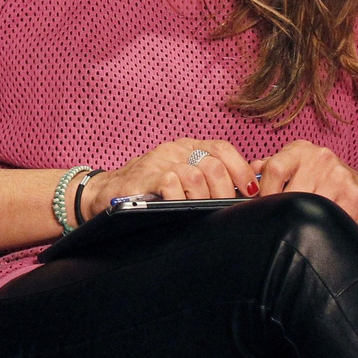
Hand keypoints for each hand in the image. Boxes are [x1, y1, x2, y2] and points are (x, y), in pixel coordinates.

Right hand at [81, 138, 258, 219]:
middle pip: (214, 165)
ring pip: (196, 175)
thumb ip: (207, 179)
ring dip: (203, 199)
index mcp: (188, 147)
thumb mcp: (181, 177)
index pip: (222, 149)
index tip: (251, 192)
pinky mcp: (144, 176)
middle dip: (225, 192)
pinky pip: (171, 182)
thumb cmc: (149, 190)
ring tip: (199, 211)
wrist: (106, 192)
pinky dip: (180, 198)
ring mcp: (159, 160)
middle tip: (223, 210)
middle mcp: (175, 149)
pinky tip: (178, 208)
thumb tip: (246, 191)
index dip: (241, 170)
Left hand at [251, 141, 357, 231]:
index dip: (265, 192)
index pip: (273, 169)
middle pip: (289, 192)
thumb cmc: (328, 184)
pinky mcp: (356, 198)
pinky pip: (328, 219)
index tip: (265, 205)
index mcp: (303, 150)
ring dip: (304, 218)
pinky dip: (323, 225)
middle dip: (285, 209)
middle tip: (286, 217)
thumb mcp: (299, 169)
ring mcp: (341, 177)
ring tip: (308, 219)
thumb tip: (248, 172)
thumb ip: (272, 168)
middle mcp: (322, 158)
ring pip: (308, 207)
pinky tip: (327, 223)